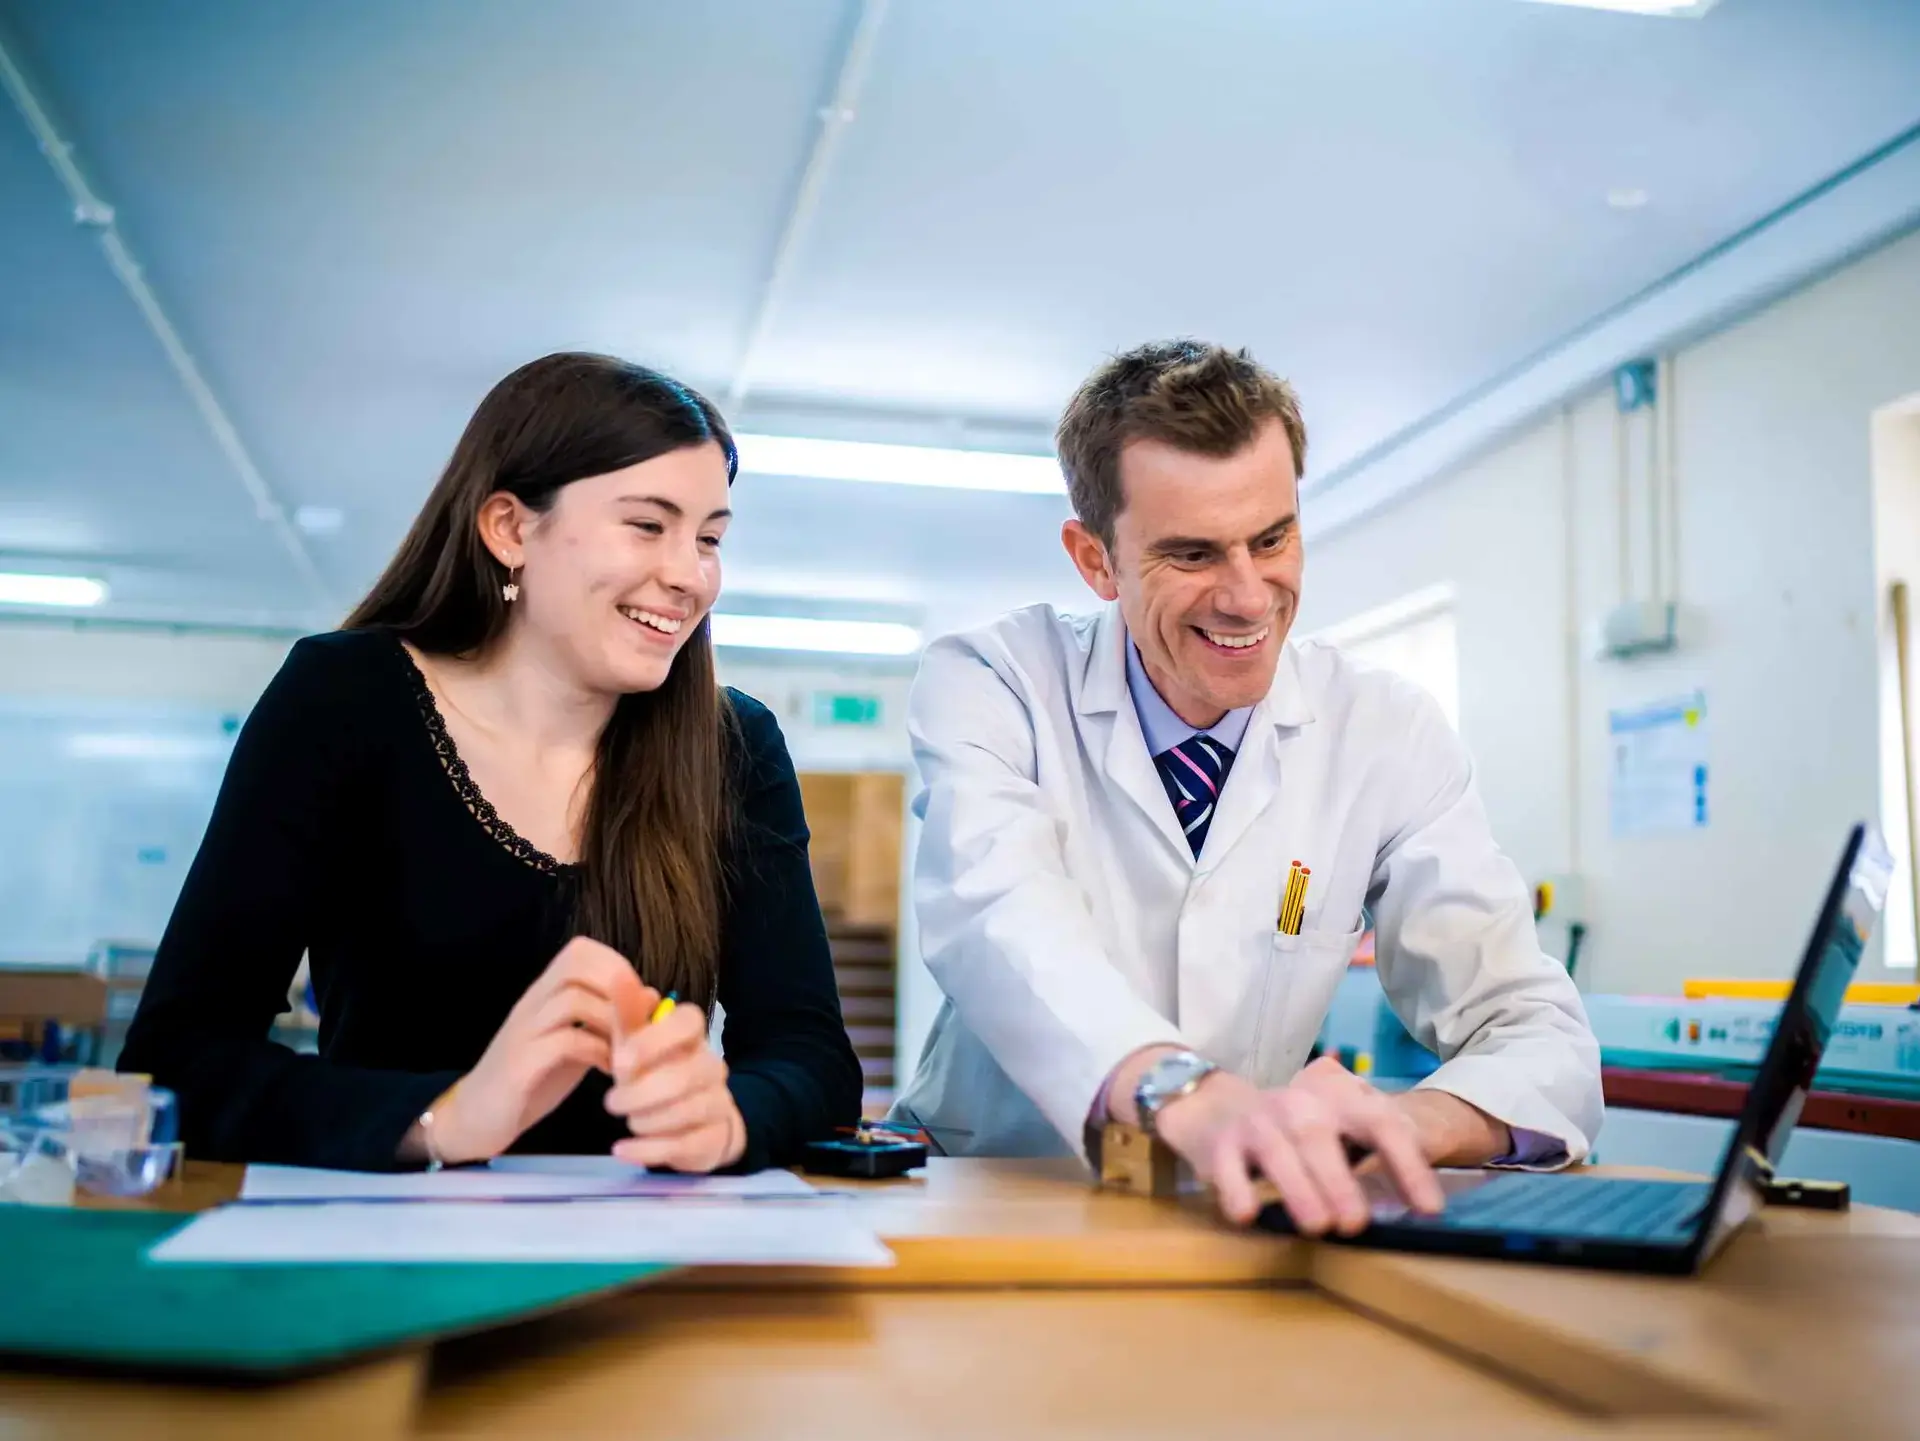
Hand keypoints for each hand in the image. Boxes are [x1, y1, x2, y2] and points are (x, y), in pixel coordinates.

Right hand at [421, 937, 651, 1165]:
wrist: (476, 1118)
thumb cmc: (532, 1079)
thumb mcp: (576, 1043)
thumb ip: (607, 1020)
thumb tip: (650, 996)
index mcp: (544, 994)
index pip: (579, 951)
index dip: (615, 966)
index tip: (636, 1000)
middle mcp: (532, 1004)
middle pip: (576, 963)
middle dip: (617, 986)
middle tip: (638, 1020)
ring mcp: (523, 1032)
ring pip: (573, 1000)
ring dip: (613, 1023)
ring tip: (629, 1050)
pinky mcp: (520, 1065)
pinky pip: (564, 1042)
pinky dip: (597, 1052)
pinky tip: (609, 1070)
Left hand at [603, 1001, 745, 1172]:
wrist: (692, 1119)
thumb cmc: (656, 1071)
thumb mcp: (635, 1042)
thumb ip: (627, 1013)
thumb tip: (616, 974)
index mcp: (691, 1036)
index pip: (689, 1021)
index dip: (655, 1040)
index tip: (621, 1059)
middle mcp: (711, 1066)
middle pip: (686, 1075)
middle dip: (642, 1091)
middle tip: (611, 1100)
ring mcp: (716, 1103)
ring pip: (687, 1111)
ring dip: (647, 1118)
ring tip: (627, 1120)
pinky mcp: (711, 1139)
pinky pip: (683, 1145)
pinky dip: (647, 1150)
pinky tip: (622, 1149)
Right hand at [1152, 1057, 1445, 1232]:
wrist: (1220, 1108)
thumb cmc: (1298, 1132)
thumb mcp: (1339, 1129)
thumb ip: (1372, 1157)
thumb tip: (1418, 1211)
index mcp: (1338, 1100)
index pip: (1378, 1124)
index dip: (1407, 1165)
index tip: (1430, 1210)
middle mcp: (1297, 1105)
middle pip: (1318, 1136)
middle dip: (1339, 1180)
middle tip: (1356, 1224)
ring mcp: (1256, 1122)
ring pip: (1275, 1151)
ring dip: (1297, 1188)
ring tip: (1317, 1226)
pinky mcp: (1220, 1146)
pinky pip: (1227, 1167)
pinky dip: (1237, 1189)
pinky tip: (1247, 1214)